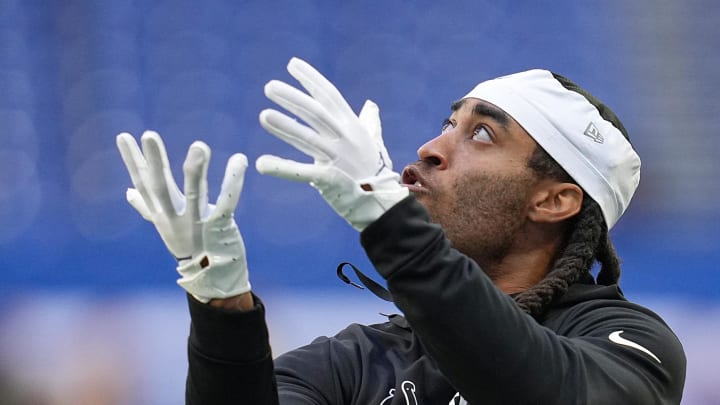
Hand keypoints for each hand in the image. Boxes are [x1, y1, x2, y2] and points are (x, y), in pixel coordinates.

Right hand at [116, 131, 249, 302]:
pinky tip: (240, 161)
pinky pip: (227, 203)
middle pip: (161, 188)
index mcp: (162, 214)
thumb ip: (148, 206)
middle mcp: (175, 219)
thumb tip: (128, 192)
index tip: (123, 136)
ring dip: (195, 170)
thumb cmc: (191, 246)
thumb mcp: (166, 225)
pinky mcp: (220, 228)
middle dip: (155, 162)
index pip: (144, 184)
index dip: (133, 161)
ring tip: (200, 145)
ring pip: (194, 194)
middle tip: (149, 134)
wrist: (212, 281)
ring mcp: (197, 224)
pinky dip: (233, 182)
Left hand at [256, 57, 408, 230]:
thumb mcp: (373, 142)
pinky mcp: (330, 179)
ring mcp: (338, 158)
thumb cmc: (376, 171)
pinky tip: (262, 164)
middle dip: (293, 98)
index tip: (291, 64)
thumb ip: (369, 122)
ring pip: (308, 138)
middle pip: (316, 112)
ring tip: (263, 115)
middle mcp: (345, 138)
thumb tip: (371, 105)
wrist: (382, 202)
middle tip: (269, 86)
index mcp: (352, 126)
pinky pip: (303, 172)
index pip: (329, 96)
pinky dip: (282, 168)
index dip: (311, 79)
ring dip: (286, 126)